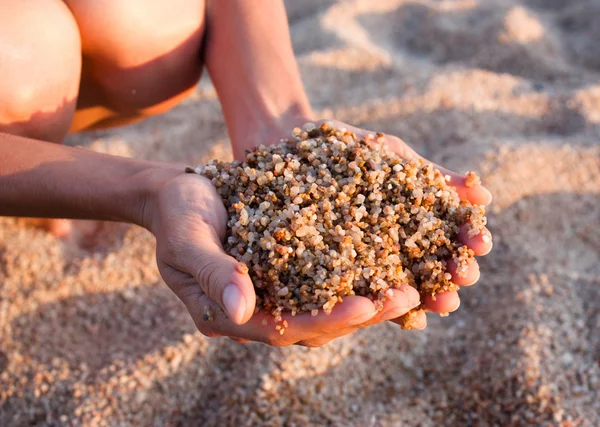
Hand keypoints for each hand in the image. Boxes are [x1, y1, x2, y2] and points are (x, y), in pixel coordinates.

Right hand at [146, 171, 421, 345]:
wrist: (178, 192)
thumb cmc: (178, 213)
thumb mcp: (187, 241)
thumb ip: (213, 274)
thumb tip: (242, 312)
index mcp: (228, 315)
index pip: (283, 329)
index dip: (326, 320)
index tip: (366, 306)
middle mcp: (256, 311)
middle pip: (316, 325)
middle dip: (363, 314)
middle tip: (408, 297)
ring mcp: (274, 293)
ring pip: (328, 306)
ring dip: (370, 299)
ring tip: (413, 285)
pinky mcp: (288, 271)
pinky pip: (327, 280)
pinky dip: (358, 274)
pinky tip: (392, 262)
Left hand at [319, 119, 493, 328]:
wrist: (291, 146)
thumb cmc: (348, 149)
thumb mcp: (393, 157)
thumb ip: (434, 177)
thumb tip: (485, 195)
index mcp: (418, 222)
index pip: (452, 238)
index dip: (470, 243)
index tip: (480, 243)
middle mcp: (398, 248)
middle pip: (435, 269)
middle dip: (454, 274)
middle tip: (464, 275)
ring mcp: (368, 264)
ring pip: (404, 288)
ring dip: (428, 298)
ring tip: (443, 301)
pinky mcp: (335, 277)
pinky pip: (358, 295)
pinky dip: (380, 305)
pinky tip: (394, 309)